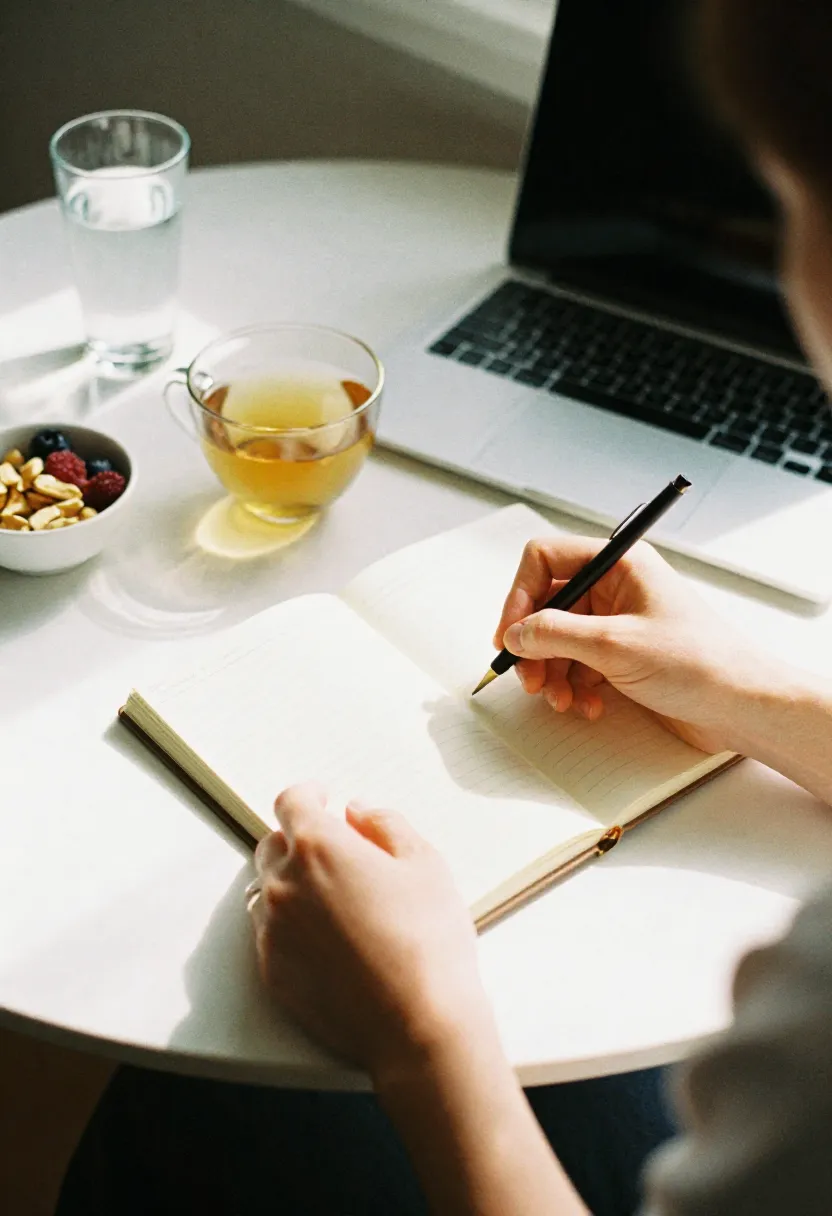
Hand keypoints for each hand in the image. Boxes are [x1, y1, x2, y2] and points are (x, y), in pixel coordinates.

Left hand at [249, 783, 490, 1081]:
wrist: (418, 1024)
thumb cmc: (428, 942)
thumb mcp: (424, 863)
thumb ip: (385, 824)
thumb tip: (358, 811)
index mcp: (318, 847)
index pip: (291, 802)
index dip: (309, 794)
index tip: (323, 797)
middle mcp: (284, 885)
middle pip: (273, 845)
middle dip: (300, 840)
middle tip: (337, 853)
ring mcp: (273, 931)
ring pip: (268, 891)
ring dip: (293, 884)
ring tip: (336, 901)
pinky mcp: (272, 971)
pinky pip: (271, 933)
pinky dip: (292, 925)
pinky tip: (330, 940)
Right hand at [494, 535, 776, 752]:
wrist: (743, 707)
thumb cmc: (700, 663)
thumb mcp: (615, 645)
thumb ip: (555, 634)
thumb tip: (515, 632)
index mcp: (620, 564)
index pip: (546, 559)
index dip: (520, 595)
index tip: (510, 634)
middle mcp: (617, 588)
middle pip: (548, 605)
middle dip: (534, 644)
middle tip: (530, 678)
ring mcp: (620, 623)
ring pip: (559, 640)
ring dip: (552, 672)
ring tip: (561, 699)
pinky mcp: (624, 656)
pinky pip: (579, 665)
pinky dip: (575, 687)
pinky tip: (588, 705)